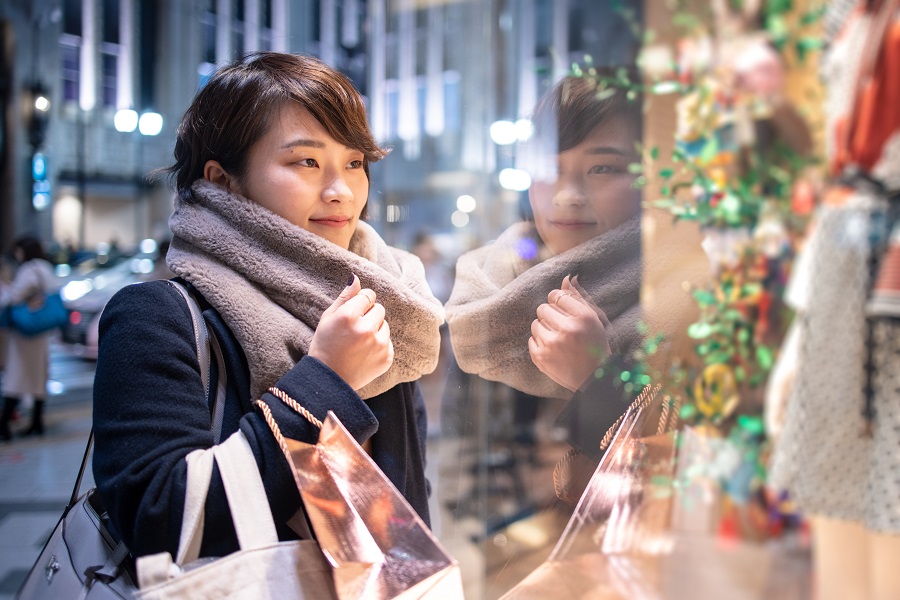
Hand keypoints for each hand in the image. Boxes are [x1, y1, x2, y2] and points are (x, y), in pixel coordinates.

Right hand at [309, 274, 393, 390]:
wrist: (329, 380)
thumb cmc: (325, 345)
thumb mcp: (328, 318)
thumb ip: (345, 296)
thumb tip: (356, 277)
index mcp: (349, 316)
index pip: (368, 295)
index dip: (361, 303)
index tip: (353, 313)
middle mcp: (366, 329)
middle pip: (379, 309)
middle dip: (369, 316)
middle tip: (354, 330)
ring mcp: (378, 344)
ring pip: (385, 325)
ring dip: (375, 330)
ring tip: (358, 343)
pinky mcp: (386, 358)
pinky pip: (388, 341)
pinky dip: (378, 345)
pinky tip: (363, 353)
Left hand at [528, 275, 611, 391]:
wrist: (595, 379)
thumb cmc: (596, 345)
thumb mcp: (595, 320)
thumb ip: (578, 298)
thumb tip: (565, 278)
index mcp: (584, 317)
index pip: (557, 295)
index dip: (559, 302)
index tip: (564, 310)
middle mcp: (568, 329)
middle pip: (543, 308)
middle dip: (551, 315)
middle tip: (562, 326)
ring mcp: (552, 345)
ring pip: (535, 323)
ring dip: (545, 329)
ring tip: (559, 338)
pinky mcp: (541, 358)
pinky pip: (531, 339)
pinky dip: (541, 343)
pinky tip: (554, 349)